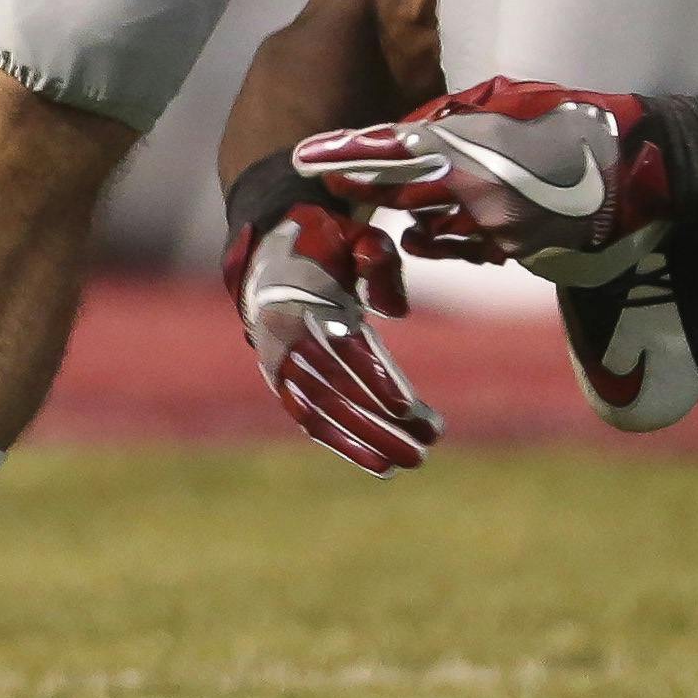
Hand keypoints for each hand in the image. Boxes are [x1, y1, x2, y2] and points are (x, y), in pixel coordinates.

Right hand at [230, 194, 443, 476]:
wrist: (271, 249)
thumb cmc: (327, 240)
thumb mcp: (353, 234)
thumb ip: (377, 259)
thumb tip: (397, 312)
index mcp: (305, 298)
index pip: (345, 349)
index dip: (376, 379)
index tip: (409, 406)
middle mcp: (287, 337)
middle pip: (337, 391)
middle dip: (381, 424)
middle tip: (426, 446)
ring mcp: (279, 363)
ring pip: (323, 413)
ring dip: (366, 442)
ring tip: (410, 461)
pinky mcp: (280, 380)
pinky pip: (308, 418)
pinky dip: (341, 443)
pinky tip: (378, 463)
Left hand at [295, 81, 679, 268]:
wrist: (642, 167)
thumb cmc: (575, 117)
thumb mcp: (508, 99)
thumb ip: (452, 116)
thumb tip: (407, 131)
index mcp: (473, 149)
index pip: (393, 154)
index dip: (347, 157)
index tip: (309, 157)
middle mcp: (477, 194)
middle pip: (402, 196)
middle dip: (366, 185)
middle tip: (330, 179)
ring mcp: (497, 231)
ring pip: (431, 228)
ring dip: (408, 215)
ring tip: (388, 201)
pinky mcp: (517, 253)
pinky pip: (467, 247)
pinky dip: (447, 237)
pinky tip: (433, 229)